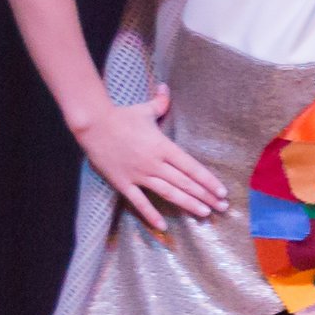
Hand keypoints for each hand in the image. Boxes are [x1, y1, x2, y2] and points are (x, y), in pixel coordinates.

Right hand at [78, 88, 226, 232]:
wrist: (92, 124)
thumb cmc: (121, 116)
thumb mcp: (145, 109)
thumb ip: (161, 103)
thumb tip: (166, 88)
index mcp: (164, 147)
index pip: (192, 167)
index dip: (208, 181)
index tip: (222, 192)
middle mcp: (155, 163)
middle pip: (185, 183)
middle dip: (205, 196)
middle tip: (221, 208)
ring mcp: (139, 174)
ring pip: (168, 193)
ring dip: (187, 204)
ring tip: (204, 214)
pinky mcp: (123, 182)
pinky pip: (139, 201)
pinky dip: (150, 214)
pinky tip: (162, 225)